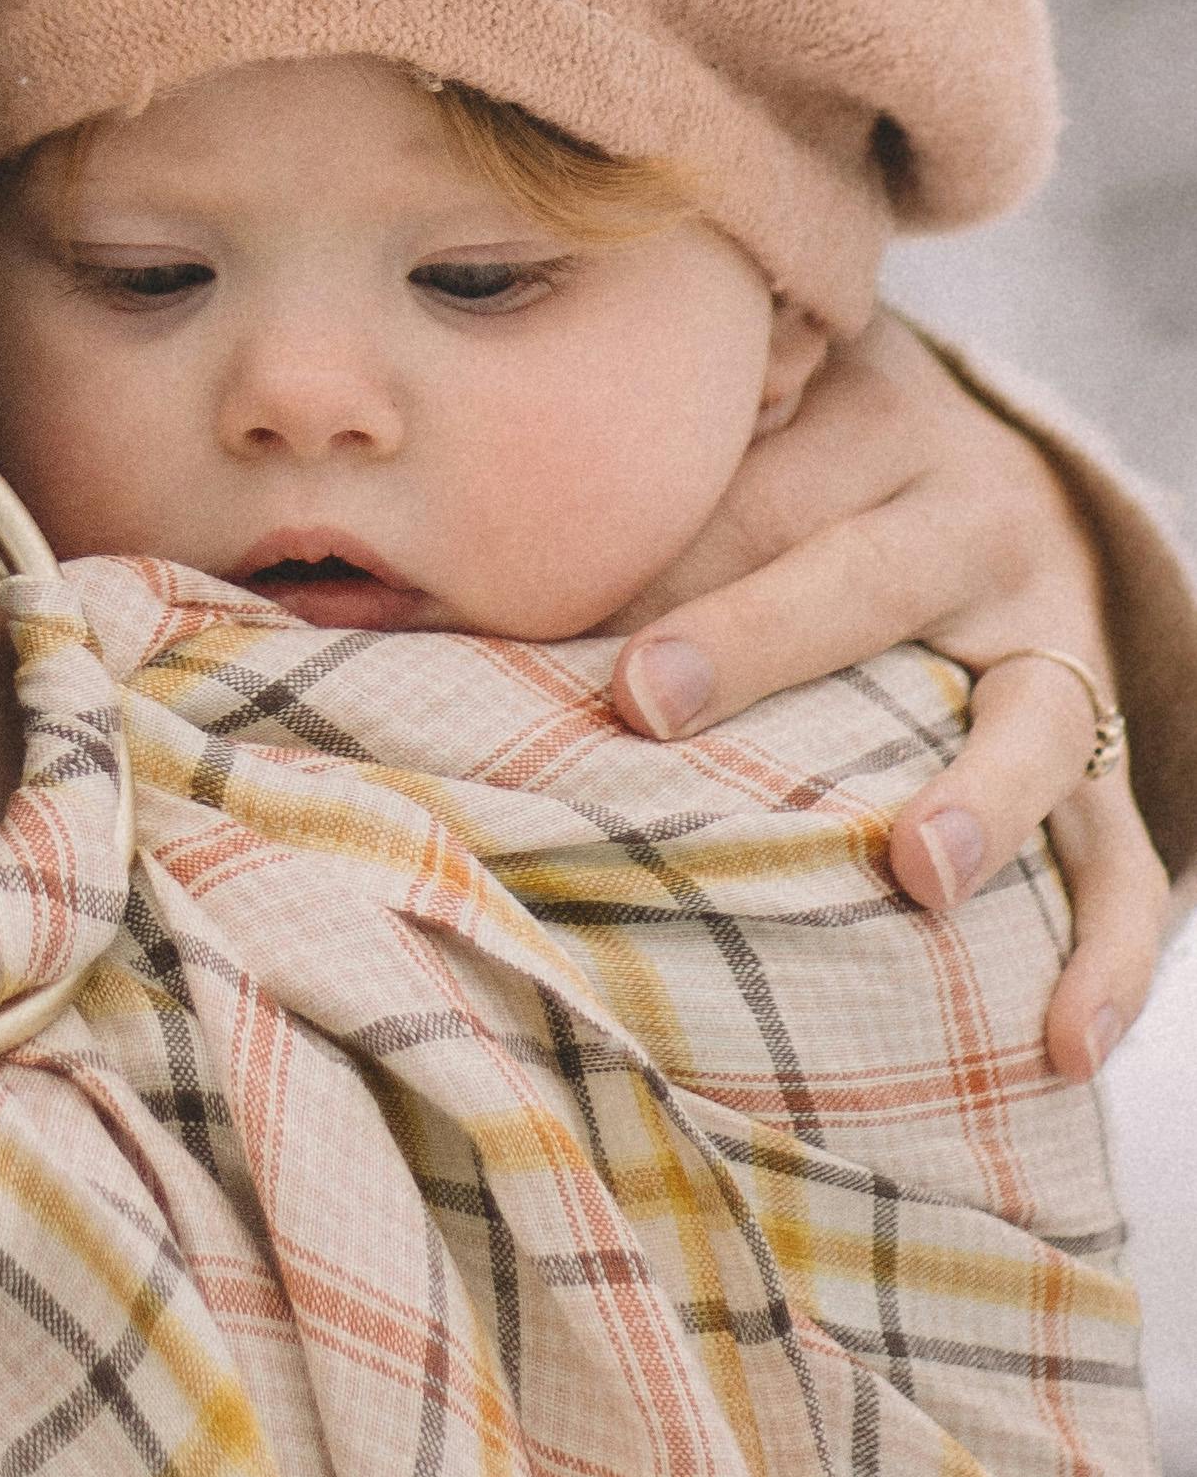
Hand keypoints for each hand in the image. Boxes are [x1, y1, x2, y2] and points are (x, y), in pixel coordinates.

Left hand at [609, 311, 1166, 1081]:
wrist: (981, 455)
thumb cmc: (802, 458)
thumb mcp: (732, 437)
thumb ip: (602, 509)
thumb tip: (357, 598)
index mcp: (873, 431)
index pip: (753, 502)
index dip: (668, 576)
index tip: (597, 663)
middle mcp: (975, 522)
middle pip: (869, 580)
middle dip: (762, 640)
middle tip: (651, 703)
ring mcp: (1054, 640)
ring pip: (1038, 717)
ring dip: (981, 798)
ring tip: (921, 877)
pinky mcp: (1100, 746)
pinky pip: (1124, 851)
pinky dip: (1111, 950)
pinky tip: (1064, 1045)